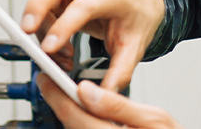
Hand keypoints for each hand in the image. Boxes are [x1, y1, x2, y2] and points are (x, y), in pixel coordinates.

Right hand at [20, 0, 163, 90]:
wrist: (142, 2)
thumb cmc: (137, 18)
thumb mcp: (135, 47)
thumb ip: (119, 71)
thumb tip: (104, 93)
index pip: (83, 6)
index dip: (62, 26)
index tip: (48, 48)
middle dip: (36, 7)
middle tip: (25, 32)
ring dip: (40, 25)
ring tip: (54, 54)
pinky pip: (44, 6)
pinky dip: (43, 27)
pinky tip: (55, 48)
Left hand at [39, 78, 179, 128]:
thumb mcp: (155, 119)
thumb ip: (118, 105)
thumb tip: (87, 90)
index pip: (73, 115)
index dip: (55, 94)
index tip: (45, 77)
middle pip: (69, 123)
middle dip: (58, 101)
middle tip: (49, 82)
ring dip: (69, 113)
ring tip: (66, 94)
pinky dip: (80, 122)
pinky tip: (83, 112)